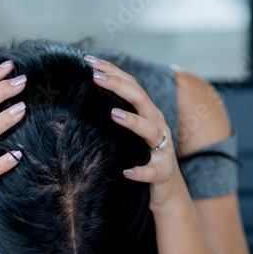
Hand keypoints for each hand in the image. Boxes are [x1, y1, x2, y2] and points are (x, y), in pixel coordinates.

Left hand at [86, 56, 186, 208]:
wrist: (168, 192)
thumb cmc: (143, 158)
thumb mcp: (132, 134)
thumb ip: (117, 115)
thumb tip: (84, 96)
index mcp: (149, 115)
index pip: (133, 86)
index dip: (113, 72)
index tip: (89, 61)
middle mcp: (158, 128)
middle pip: (142, 101)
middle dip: (119, 87)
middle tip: (96, 77)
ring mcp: (163, 151)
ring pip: (151, 132)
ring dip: (133, 122)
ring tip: (113, 114)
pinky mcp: (162, 174)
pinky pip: (152, 172)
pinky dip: (140, 171)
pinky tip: (126, 172)